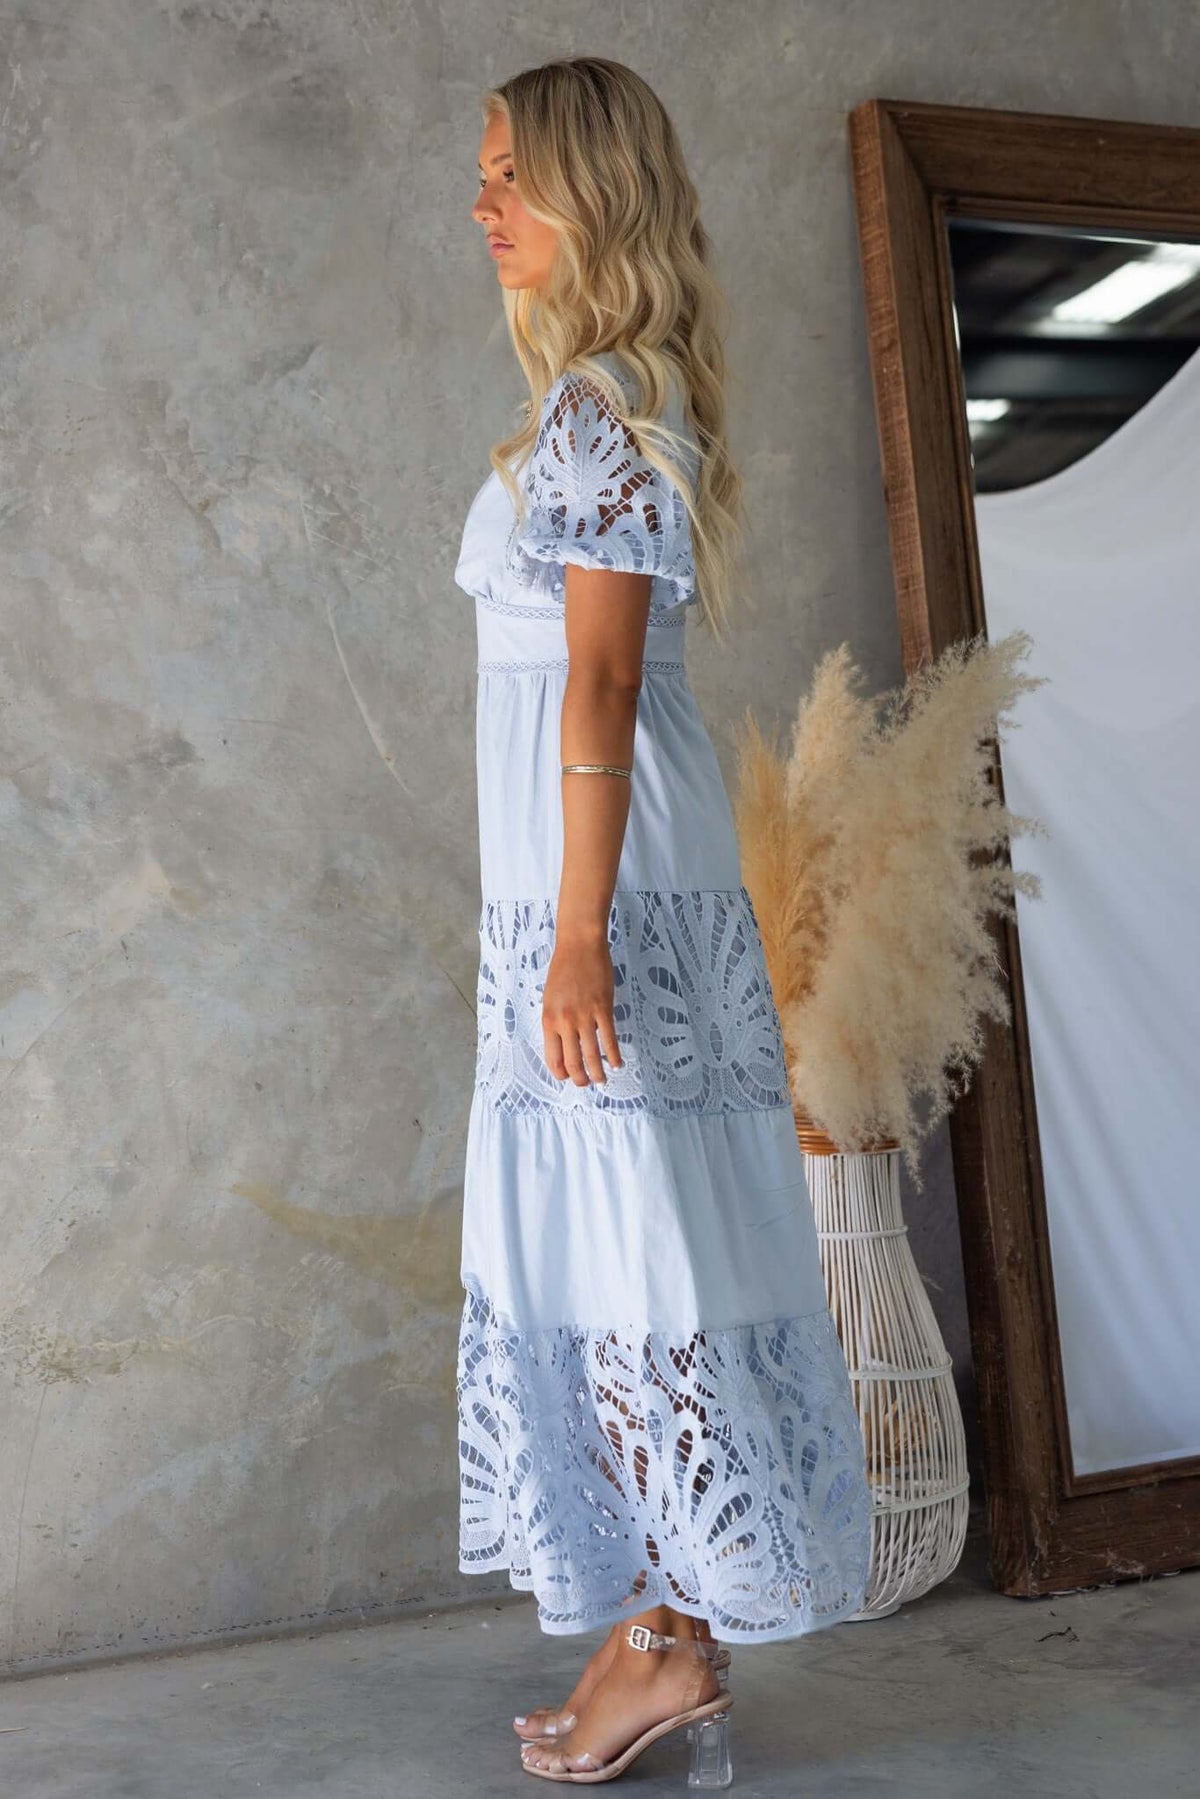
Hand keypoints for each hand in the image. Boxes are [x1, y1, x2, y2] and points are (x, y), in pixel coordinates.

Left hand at [542, 936, 624, 1085]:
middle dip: (580, 1079)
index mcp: (548, 1020)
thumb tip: (564, 1043)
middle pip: (572, 1062)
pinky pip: (610, 1039)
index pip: (553, 1057)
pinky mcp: (603, 1009)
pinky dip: (614, 1056)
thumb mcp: (550, 998)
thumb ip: (556, 1021)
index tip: (568, 1077)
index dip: (561, 1073)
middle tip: (587, 1084)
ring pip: (592, 1055)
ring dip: (598, 1073)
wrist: (579, 945)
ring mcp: (584, 1017)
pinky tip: (617, 1064)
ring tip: (603, 1080)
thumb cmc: (563, 968)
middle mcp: (564, 1022)